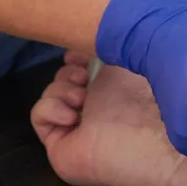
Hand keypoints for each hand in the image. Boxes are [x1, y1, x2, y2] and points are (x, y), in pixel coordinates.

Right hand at [31, 52, 176, 185]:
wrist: (147, 138)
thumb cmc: (145, 97)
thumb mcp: (130, 59)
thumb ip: (113, 46)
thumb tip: (94, 38)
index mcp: (113, 90)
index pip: (81, 69)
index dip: (75, 57)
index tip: (79, 53)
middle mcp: (94, 110)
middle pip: (62, 79)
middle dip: (69, 72)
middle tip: (85, 78)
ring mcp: (76, 130)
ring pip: (49, 95)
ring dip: (62, 90)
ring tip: (82, 99)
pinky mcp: (59, 147)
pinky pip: (38, 116)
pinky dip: (51, 109)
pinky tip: (72, 117)